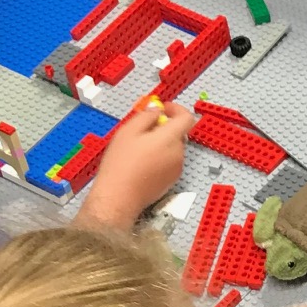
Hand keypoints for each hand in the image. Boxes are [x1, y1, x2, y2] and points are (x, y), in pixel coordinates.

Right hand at [80, 100, 194, 227]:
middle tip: (141, 131)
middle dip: (163, 128)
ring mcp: (177, 168)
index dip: (176, 109)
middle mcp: (179, 153)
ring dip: (160, 143)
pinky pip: (169, 162)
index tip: (161, 109)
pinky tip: (141, 164)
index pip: (186, 117)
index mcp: (171, 138)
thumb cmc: (121, 162)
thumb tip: (157, 110)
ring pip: (172, 148)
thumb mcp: (128, 131)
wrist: (119, 197)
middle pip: (178, 133)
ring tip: (137, 150)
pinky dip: (159, 157)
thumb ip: (146, 116)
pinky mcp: (171, 181)